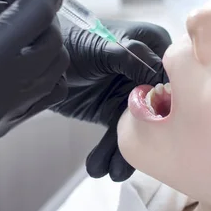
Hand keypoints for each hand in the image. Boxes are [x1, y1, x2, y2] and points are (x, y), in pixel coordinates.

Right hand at [0, 0, 68, 197]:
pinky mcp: (1, 128)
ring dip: (43, 40)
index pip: (37, 16)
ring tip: (7, 27)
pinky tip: (13, 54)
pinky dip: (43, 68)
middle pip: (53, 43)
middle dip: (43, 13)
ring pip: (55, 70)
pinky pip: (45, 95)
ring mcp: (3, 117)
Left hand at [53, 18, 170, 180]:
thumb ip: (127, 55)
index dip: (171, 98)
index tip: (165, 123)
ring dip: (126, 151)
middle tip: (143, 156)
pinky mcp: (113, 110)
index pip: (171, 72)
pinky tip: (99, 167)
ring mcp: (131, 92)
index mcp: (151, 43)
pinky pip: (118, 134)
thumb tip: (155, 72)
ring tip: (113, 172)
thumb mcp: (99, 46)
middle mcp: (146, 69)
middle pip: (159, 104)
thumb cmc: (71, 39)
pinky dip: (109, 152)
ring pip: (139, 125)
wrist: (39, 57)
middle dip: (149, 132)